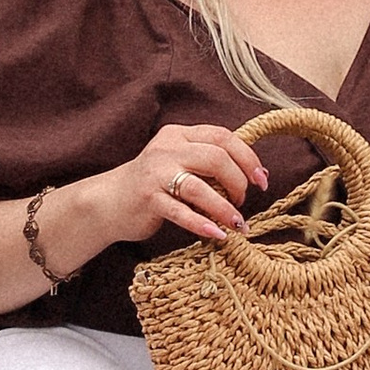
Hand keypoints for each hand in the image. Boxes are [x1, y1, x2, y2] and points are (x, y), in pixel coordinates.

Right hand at [85, 121, 267, 252]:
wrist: (109, 201)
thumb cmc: (154, 184)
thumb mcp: (179, 162)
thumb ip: (208, 162)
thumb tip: (255, 173)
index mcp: (180, 134)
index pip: (223, 136)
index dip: (248, 157)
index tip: (261, 180)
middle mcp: (168, 149)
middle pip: (216, 158)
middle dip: (238, 182)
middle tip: (244, 202)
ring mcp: (156, 173)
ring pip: (199, 187)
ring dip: (224, 207)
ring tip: (237, 223)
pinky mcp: (148, 198)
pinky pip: (181, 212)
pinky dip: (202, 224)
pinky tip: (217, 234)